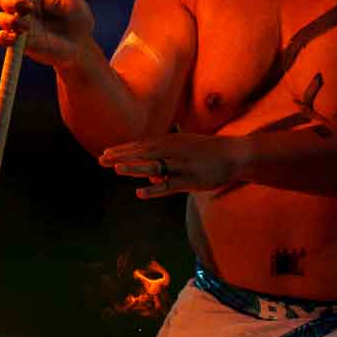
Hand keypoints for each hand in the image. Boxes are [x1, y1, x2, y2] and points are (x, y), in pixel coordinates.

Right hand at [0, 0, 93, 67]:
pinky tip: (15, 38)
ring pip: (1, 18)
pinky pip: (2, 38)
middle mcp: (24, 9)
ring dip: (8, 20)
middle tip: (28, 8)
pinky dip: (4, 37)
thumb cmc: (79, 21)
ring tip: (26, 26)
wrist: (81, 47)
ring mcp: (20, 25)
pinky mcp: (20, 43)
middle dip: (11, 2)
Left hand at [99, 133, 246, 198]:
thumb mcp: (184, 151)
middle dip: (122, 156)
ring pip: (153, 166)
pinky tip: (139, 193)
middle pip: (142, 154)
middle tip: (101, 160)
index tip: (105, 153)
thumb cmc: (208, 153)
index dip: (123, 150)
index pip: (141, 146)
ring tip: (116, 169)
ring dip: (134, 167)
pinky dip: (154, 189)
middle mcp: (173, 151)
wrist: (234, 154)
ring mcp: (181, 166)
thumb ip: (164, 162)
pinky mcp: (190, 180)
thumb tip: (148, 176)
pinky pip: (168, 186)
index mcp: (171, 143)